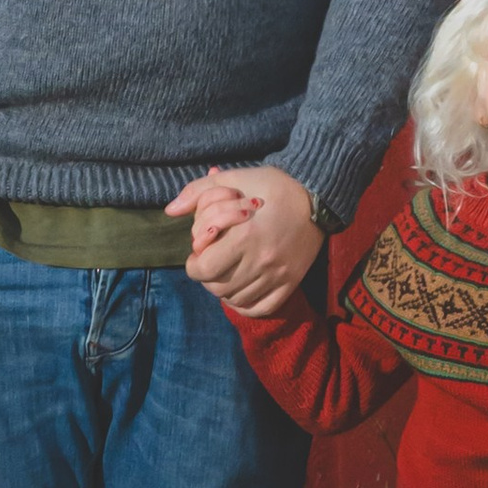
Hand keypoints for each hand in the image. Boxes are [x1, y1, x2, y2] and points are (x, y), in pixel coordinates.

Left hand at [167, 165, 325, 319]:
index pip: (204, 268)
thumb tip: (170, 211)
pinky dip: (245, 304)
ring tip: (226, 273)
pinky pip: (260, 308)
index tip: (197, 256)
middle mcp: (261, 259)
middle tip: (210, 264)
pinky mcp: (291, 282)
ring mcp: (278, 274)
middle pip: (217, 287)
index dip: (194, 264)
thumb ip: (198, 193)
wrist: (318, 195)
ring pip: (236, 299)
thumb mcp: (234, 179)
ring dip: (224, 290)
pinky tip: (241, 289)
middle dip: (207, 277)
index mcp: (245, 234)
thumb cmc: (272, 186)